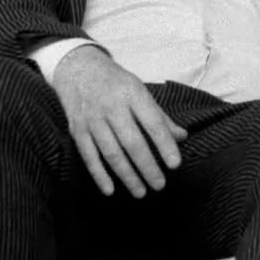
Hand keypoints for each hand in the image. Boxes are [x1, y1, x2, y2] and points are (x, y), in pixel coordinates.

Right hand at [49, 45, 186, 196]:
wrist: (77, 68)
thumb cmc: (115, 82)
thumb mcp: (139, 90)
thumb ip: (159, 115)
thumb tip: (182, 137)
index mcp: (132, 94)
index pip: (153, 122)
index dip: (165, 144)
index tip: (175, 164)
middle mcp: (112, 106)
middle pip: (132, 142)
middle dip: (147, 167)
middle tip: (160, 185)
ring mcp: (92, 119)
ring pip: (111, 153)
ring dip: (127, 175)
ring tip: (141, 192)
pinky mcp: (77, 129)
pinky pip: (89, 156)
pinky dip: (99, 175)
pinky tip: (110, 190)